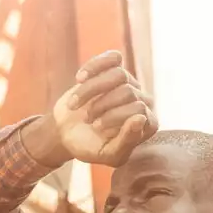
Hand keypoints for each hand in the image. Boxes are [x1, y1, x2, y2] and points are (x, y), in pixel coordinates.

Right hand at [24, 50, 156, 167]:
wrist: (65, 134)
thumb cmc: (89, 147)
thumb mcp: (108, 154)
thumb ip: (127, 142)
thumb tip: (140, 118)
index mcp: (147, 124)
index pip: (139, 110)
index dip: (115, 117)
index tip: (96, 128)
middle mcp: (142, 101)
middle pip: (127, 92)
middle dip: (101, 106)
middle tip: (87, 119)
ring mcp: (128, 83)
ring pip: (118, 74)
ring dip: (90, 90)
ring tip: (76, 105)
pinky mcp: (113, 69)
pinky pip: (112, 58)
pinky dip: (93, 66)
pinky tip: (79, 79)